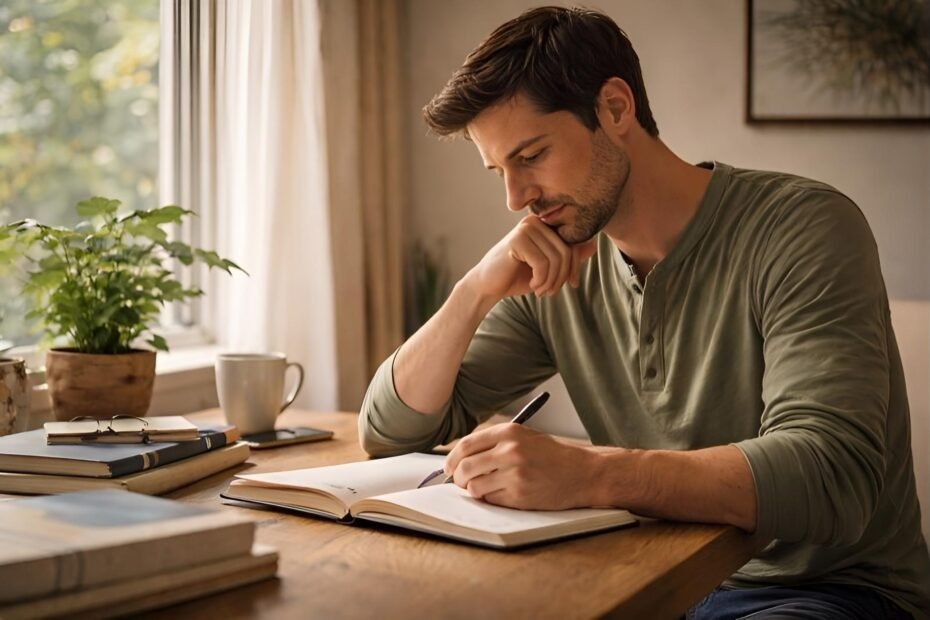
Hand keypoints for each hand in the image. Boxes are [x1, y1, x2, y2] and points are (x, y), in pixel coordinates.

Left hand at [443, 423, 599, 509]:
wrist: (583, 473)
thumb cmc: (552, 456)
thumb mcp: (524, 437)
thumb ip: (495, 443)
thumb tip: (461, 458)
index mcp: (509, 433)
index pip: (466, 445)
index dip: (452, 458)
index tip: (449, 466)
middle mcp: (510, 451)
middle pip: (465, 467)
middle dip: (457, 477)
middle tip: (460, 481)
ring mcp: (515, 474)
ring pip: (474, 487)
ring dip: (474, 490)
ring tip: (484, 488)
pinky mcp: (520, 495)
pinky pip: (490, 500)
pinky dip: (490, 499)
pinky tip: (502, 494)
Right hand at [466, 215, 596, 302]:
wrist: (489, 286)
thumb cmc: (518, 276)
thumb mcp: (549, 269)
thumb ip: (568, 257)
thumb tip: (593, 246)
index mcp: (544, 225)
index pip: (573, 242)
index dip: (575, 265)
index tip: (571, 283)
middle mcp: (535, 222)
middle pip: (566, 251)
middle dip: (562, 277)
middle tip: (550, 291)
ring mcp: (526, 228)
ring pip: (556, 258)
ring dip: (552, 281)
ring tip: (541, 290)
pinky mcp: (517, 240)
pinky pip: (543, 263)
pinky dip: (541, 280)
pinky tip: (533, 285)